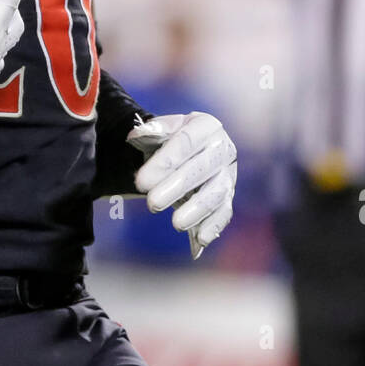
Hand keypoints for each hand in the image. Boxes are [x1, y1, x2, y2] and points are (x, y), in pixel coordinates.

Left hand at [127, 112, 237, 258]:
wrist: (186, 151)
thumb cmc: (170, 140)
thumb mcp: (161, 130)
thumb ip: (150, 131)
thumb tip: (136, 135)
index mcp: (206, 126)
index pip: (186, 142)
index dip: (165, 162)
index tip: (141, 181)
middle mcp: (223, 149)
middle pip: (201, 169)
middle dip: (176, 187)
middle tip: (152, 204)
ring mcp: (228, 174)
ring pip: (216, 193)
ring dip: (197, 210)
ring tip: (176, 224)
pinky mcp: (229, 196)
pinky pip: (225, 212)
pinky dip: (214, 225)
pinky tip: (201, 239)